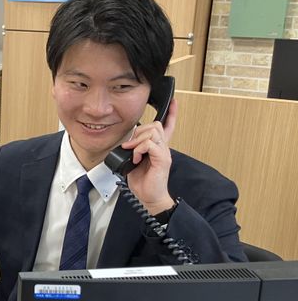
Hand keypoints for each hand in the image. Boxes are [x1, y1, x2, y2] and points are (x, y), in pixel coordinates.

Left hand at [122, 98, 178, 215]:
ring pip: (153, 132)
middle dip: (139, 131)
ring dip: (138, 141)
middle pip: (155, 125)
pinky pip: (150, 144)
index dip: (171, 114)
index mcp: (157, 148)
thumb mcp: (134, 162)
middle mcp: (163, 148)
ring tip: (133, 153)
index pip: (167, 126)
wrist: (149, 198)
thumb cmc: (143, 183)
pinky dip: (139, 149)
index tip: (173, 102)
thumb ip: (133, 150)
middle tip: (130, 146)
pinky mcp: (162, 159)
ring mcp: (164, 153)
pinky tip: (136, 158)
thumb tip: (127, 144)